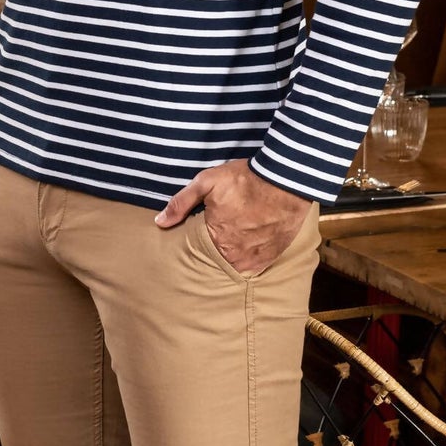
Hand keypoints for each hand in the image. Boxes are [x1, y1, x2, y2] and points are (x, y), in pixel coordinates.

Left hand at [155, 158, 310, 273]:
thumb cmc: (245, 180)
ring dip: (232, 253)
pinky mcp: (269, 258)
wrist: (286, 182)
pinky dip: (249, 256)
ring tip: (237, 236)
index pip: (197, 248)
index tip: (206, 226)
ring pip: (234, 264)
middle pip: (216, 257)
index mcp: (214, 239)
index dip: (200, 237)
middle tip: (223, 230)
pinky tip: (249, 241)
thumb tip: (160, 222)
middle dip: (216, 246)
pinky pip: (253, 265)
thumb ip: (181, 202)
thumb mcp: (207, 182)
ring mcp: (252, 259)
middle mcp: (232, 256)